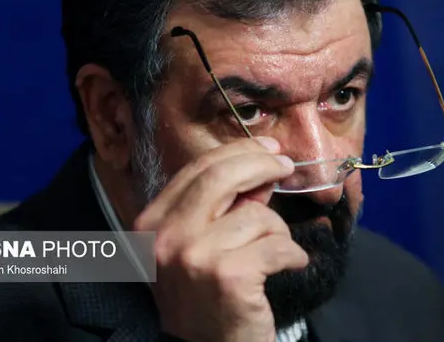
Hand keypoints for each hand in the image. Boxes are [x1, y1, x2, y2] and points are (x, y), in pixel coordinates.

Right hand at [134, 137, 308, 341]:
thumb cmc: (208, 295)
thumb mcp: (201, 244)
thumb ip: (224, 205)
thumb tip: (260, 169)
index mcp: (151, 223)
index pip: (197, 170)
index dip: (237, 152)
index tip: (267, 149)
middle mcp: (164, 237)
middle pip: (221, 177)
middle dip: (262, 165)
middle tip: (286, 167)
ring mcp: (193, 256)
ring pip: (256, 215)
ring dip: (277, 232)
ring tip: (273, 254)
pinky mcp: (227, 277)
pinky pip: (277, 245)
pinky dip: (292, 255)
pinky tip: (290, 265)